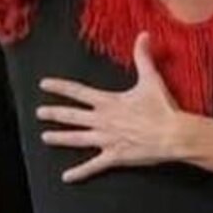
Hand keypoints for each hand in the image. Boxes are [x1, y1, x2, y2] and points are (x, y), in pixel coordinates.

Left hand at [37, 34, 188, 182]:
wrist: (173, 134)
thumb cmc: (163, 108)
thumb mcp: (151, 79)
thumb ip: (143, 57)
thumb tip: (144, 35)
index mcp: (108, 102)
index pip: (78, 92)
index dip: (60, 87)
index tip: (44, 85)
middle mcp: (103, 120)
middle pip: (72, 116)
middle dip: (53, 114)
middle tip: (39, 113)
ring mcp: (106, 140)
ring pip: (77, 138)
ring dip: (59, 138)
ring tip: (45, 137)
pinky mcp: (114, 157)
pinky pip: (93, 166)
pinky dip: (79, 173)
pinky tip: (66, 177)